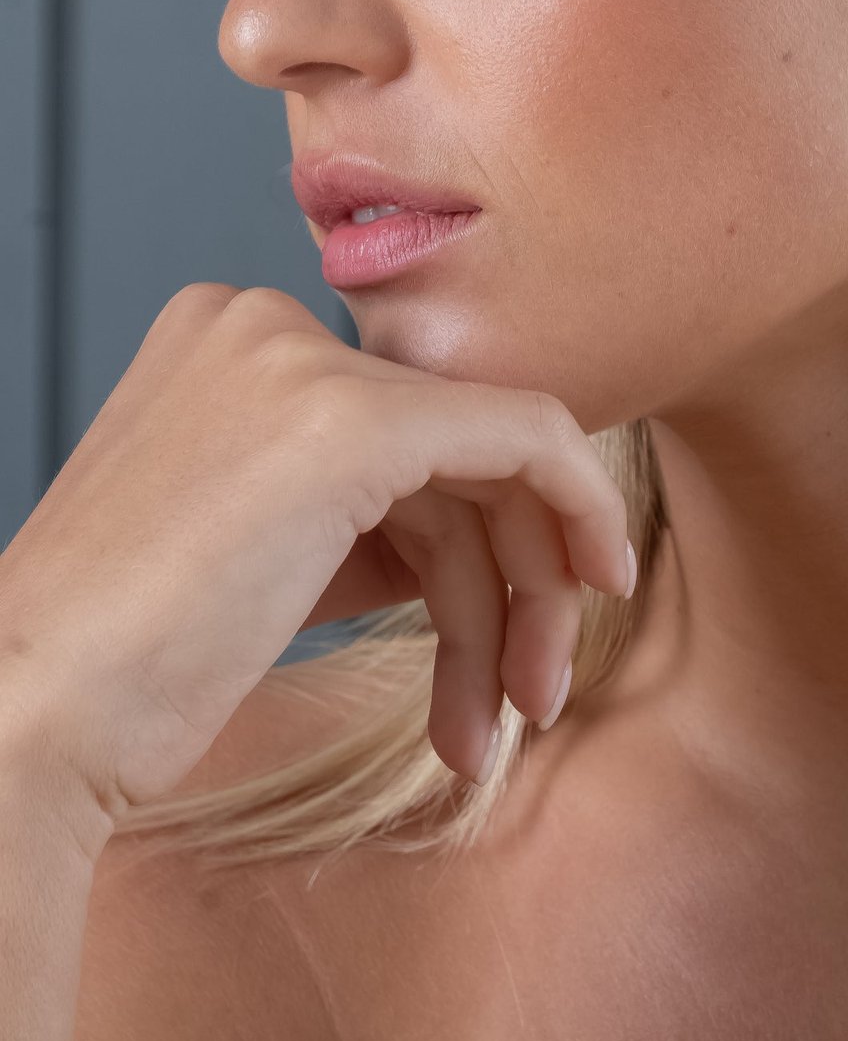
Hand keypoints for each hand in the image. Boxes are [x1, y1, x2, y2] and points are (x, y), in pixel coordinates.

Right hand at [0, 284, 632, 828]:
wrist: (36, 715)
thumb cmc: (129, 664)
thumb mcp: (265, 552)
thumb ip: (367, 513)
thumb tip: (485, 536)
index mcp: (222, 337)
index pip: (396, 424)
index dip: (466, 534)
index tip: (505, 635)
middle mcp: (261, 322)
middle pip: (444, 444)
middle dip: (508, 573)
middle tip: (527, 696)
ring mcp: (302, 363)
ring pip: (489, 463)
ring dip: (520, 602)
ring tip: (510, 719)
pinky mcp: (351, 418)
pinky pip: (528, 436)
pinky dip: (581, 510)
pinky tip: (598, 586)